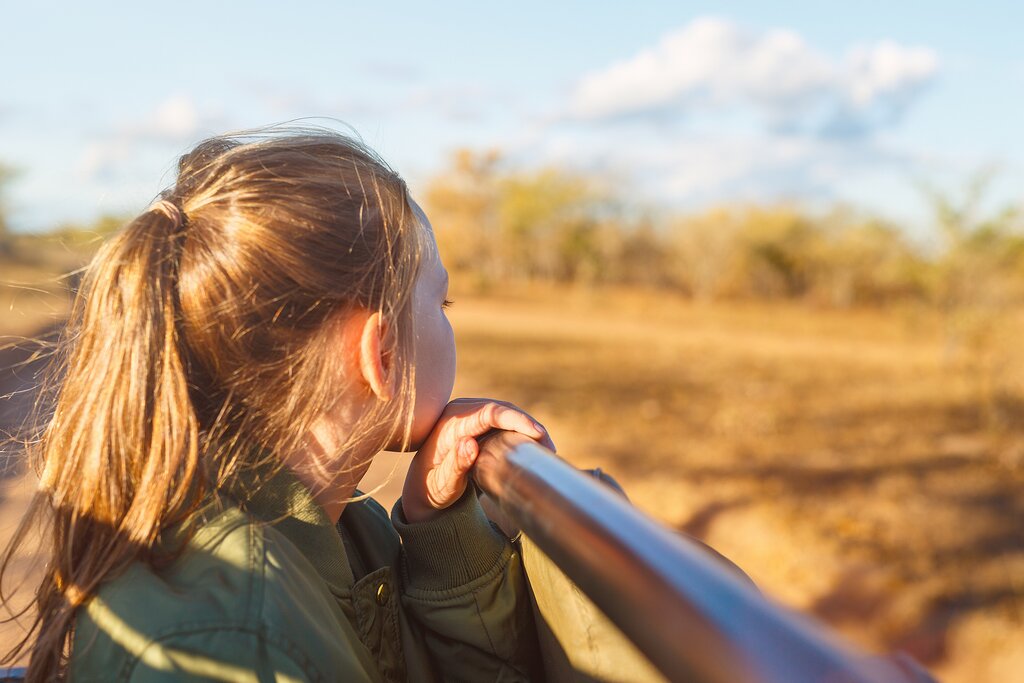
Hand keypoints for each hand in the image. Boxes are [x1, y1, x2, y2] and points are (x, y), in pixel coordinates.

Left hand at [401, 398, 553, 522]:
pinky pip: (504, 420)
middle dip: (529, 425)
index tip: (538, 433)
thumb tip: (471, 443)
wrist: (421, 487)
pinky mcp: (478, 422)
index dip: (516, 419)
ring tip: (547, 450)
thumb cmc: (431, 488)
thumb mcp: (441, 484)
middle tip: (550, 449)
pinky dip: (521, 431)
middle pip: (502, 409)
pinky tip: (535, 446)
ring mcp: (470, 414)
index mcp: (450, 423)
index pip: (489, 413)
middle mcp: (460, 412)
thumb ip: (455, 466)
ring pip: (506, 412)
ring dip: (528, 428)